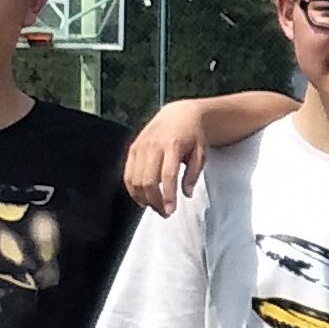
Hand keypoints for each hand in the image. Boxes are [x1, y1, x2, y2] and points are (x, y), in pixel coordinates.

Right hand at [123, 100, 217, 216]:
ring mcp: (140, 146)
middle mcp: (154, 145)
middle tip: (165, 212)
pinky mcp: (132, 149)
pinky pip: (127, 174)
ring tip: (155, 206)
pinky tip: (142, 198)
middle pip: (148, 180)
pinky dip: (132, 189)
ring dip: (143, 198)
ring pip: (135, 179)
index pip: (167, 175)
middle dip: (155, 201)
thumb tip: (186, 193)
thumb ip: (194, 174)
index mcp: (173, 145)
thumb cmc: (193, 135)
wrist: (180, 114)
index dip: (167, 195)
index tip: (170, 210)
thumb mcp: (201, 153)